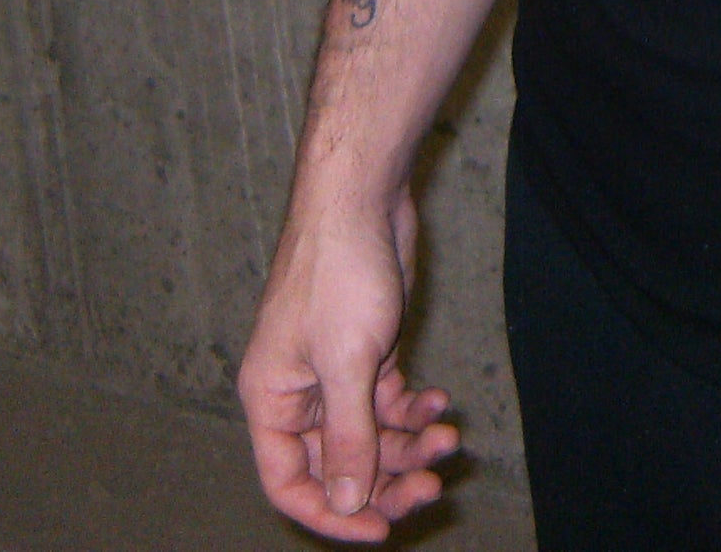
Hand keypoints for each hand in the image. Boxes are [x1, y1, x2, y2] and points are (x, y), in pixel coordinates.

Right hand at [238, 187, 460, 542]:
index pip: (289, 482)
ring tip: (449, 438)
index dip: (330, 513)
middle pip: (337, 463)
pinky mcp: (368, 349)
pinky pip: (388, 399)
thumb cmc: (339, 273)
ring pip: (369, 432)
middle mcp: (299, 393)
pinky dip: (413, 406)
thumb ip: (347, 435)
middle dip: (384, 479)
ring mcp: (335, 371)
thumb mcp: (346, 362)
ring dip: (408, 443)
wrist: (362, 200)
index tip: (380, 530)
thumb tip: (346, 501)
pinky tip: (440, 403)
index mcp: (272, 401)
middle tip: (432, 487)